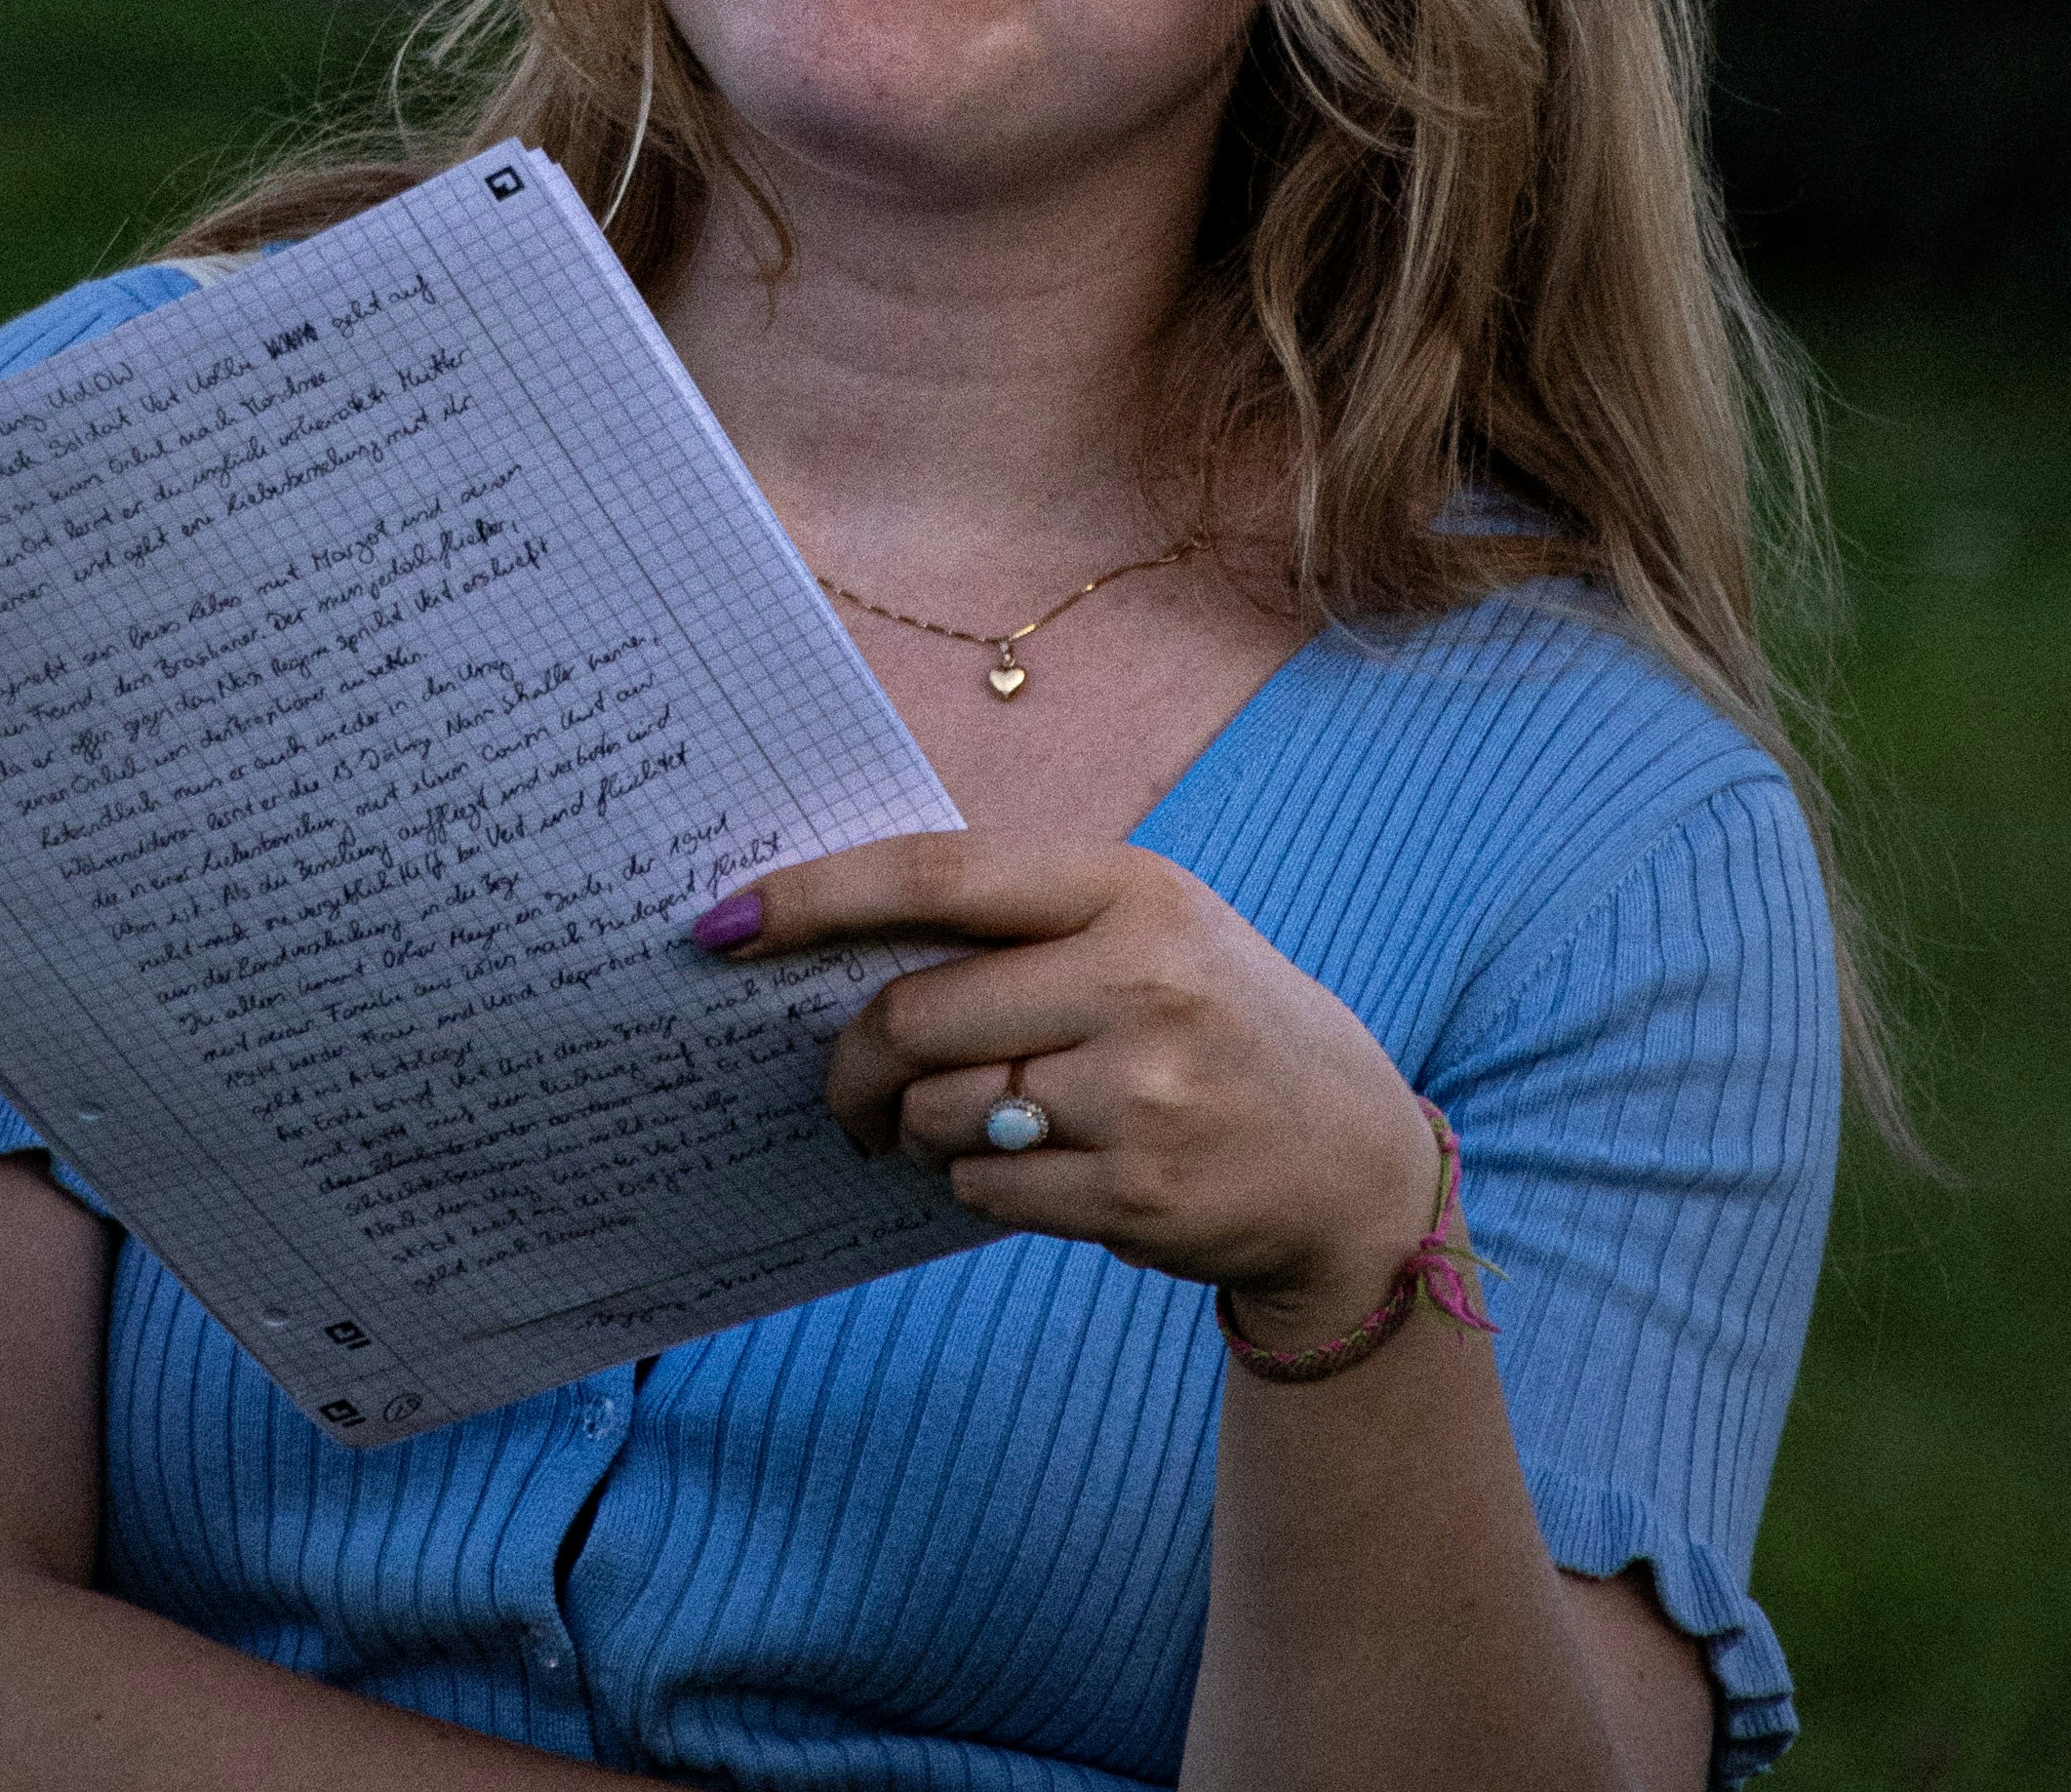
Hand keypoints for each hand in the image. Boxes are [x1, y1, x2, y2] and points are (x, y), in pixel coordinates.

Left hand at [702, 839, 1449, 1344]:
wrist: (1348, 1155)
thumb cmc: (1212, 1017)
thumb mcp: (1146, 926)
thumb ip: (1020, 924)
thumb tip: (840, 946)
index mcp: (1126, 887)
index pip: (935, 878)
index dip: (814, 897)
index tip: (722, 922)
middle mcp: (1136, 978)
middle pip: (917, 1017)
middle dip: (853, 1062)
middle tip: (847, 1092)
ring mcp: (1141, 1092)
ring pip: (943, 1112)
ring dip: (920, 1130)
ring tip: (959, 1126)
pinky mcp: (1136, 1192)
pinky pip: (985, 1187)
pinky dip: (973, 1183)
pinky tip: (1023, 1167)